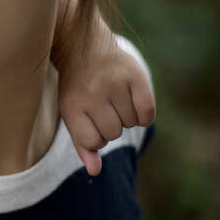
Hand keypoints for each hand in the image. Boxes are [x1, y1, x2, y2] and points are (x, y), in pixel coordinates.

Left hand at [58, 34, 154, 175]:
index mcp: (72, 106)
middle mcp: (92, 94)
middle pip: (114, 133)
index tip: (91, 123)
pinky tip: (133, 102)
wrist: (83, 48)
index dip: (96, 137)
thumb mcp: (72, 115)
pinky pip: (148, 113)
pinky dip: (144, 114)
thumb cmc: (77, 89)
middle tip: (103, 108)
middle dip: (111, 126)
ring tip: (115, 100)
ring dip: (126, 118)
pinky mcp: (135, 75)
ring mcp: (114, 83)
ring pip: (131, 123)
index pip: (93, 142)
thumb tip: (95, 172)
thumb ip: (82, 144)